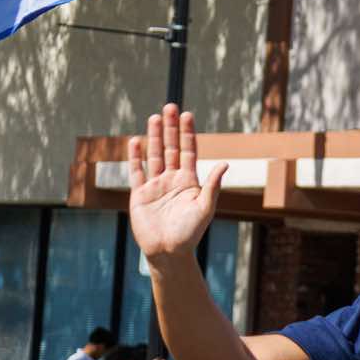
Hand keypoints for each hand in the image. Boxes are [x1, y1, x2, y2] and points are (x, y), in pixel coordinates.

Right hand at [127, 104, 225, 264]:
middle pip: (171, 148)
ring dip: (154, 137)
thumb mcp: (205, 208)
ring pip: (154, 156)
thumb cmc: (190, 234)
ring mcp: (155, 186)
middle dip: (170, 128)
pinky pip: (136, 172)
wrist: (168, 253)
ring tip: (154, 117)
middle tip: (170, 107)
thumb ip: (212, 186)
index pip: (188, 151)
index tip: (187, 115)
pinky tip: (135, 141)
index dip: (187, 133)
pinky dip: (135, 157)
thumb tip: (225, 164)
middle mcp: (172, 180)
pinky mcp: (139, 195)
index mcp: (189, 181)